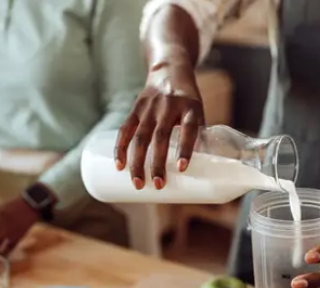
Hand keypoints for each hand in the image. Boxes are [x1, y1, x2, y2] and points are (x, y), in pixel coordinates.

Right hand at [115, 63, 203, 189]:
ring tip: (138, 184)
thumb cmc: (188, 101)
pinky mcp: (135, 108)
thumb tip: (200, 170)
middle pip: (160, 137)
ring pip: (141, 137)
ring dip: (137, 162)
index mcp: (189, 107)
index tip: (181, 168)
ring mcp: (149, 107)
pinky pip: (125, 130)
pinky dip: (120, 149)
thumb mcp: (197, 112)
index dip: (185, 149)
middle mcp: (168, 106)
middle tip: (158, 184)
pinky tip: (119, 167)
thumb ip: (197, 136)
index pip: (188, 129)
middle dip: (157, 163)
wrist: (170, 70)